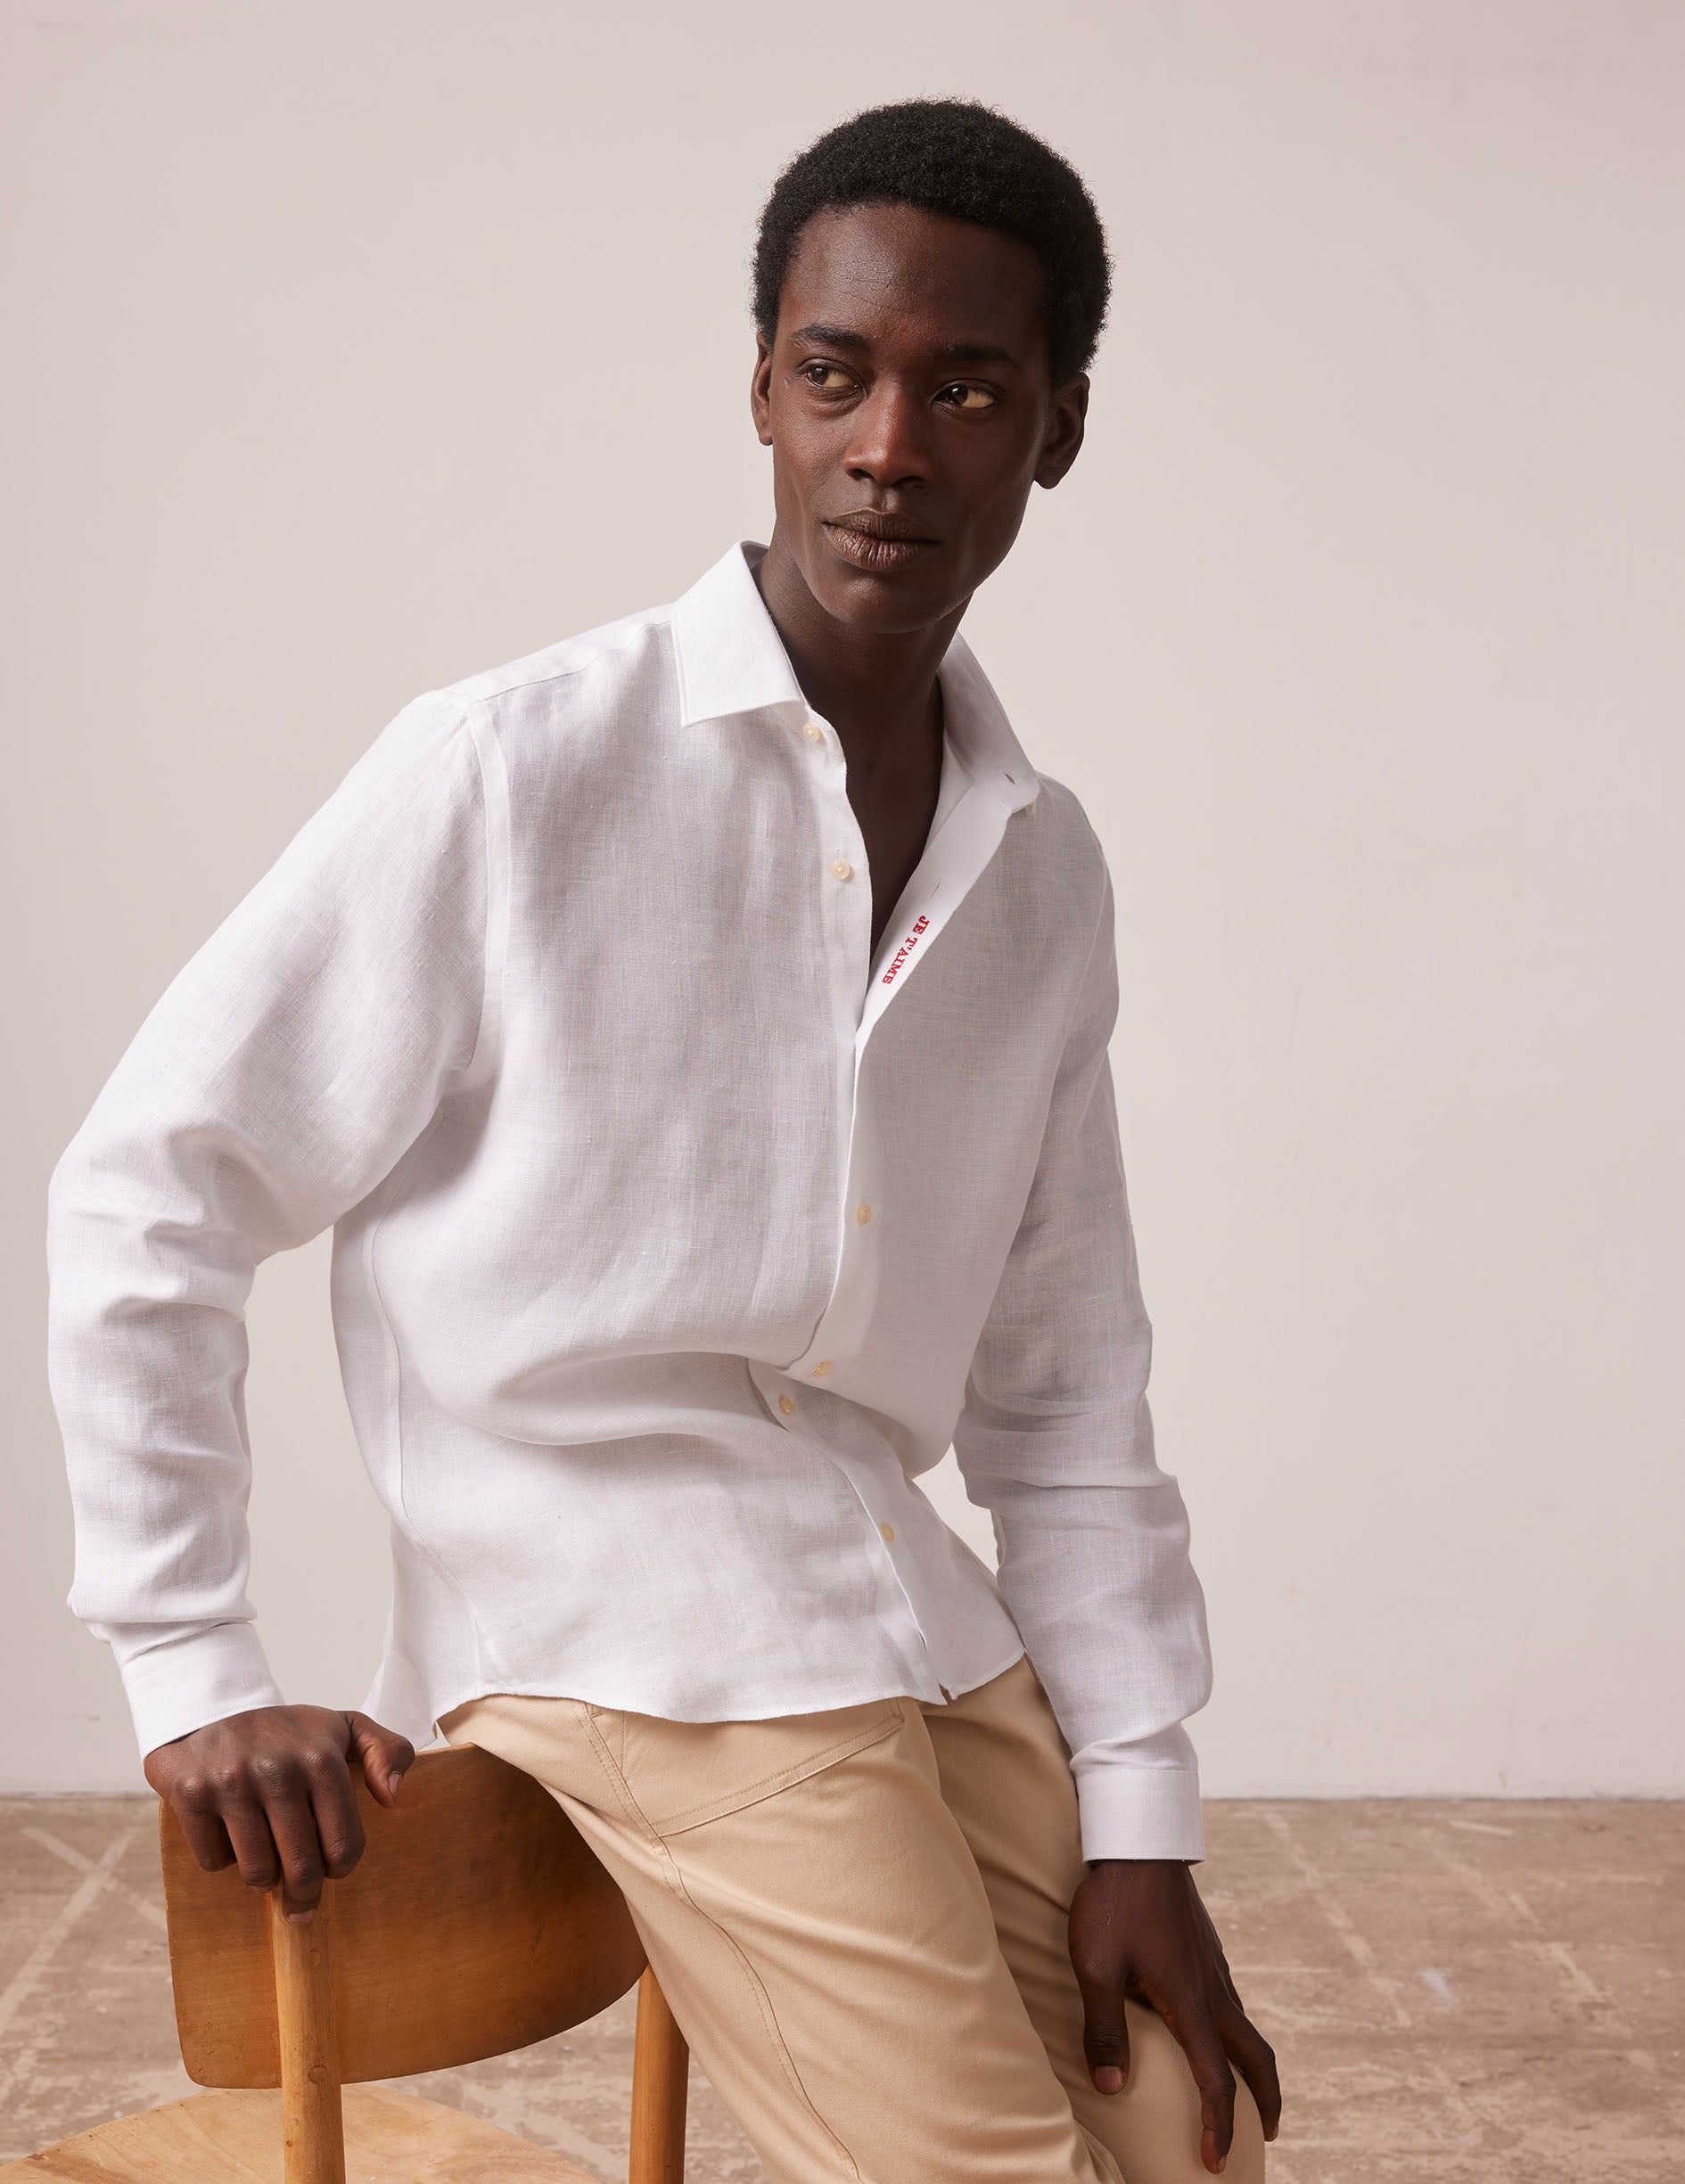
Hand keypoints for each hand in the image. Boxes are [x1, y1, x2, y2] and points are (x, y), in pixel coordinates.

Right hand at [145, 1704, 412, 1923]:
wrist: (207, 1708)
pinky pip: (214, 1860)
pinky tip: (229, 1834)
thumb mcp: (343, 1728)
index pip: (344, 1844)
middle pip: (302, 1868)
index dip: (340, 1868)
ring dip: (263, 1877)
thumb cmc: (284, 1732)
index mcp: (321, 1757)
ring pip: (257, 1871)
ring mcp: (232, 1782)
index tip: (332, 1870)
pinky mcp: (191, 1794)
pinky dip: (223, 1858)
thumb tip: (393, 1797)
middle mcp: (278, 1769)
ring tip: (265, 1865)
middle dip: (304, 1893)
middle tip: (300, 1899)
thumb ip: (387, 1751)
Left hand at [1069, 1857, 1279, 2174]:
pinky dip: (1234, 2032)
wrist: (1138, 1839)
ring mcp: (1213, 1965)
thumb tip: (1112, 2086)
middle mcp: (1213, 1988)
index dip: (1218, 2124)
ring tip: (1237, 2088)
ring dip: (1250, 2064)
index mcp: (1191, 2001)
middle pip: (1256, 2056)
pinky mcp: (1205, 1948)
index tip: (1216, 2160)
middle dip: (1266, 2099)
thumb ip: (1105, 2028)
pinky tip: (1210, 2029)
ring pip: (1245, 2026)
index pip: (1215, 2078)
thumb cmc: (1114, 1902)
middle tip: (1265, 2133)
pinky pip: (1230, 2001)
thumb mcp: (1096, 1967)